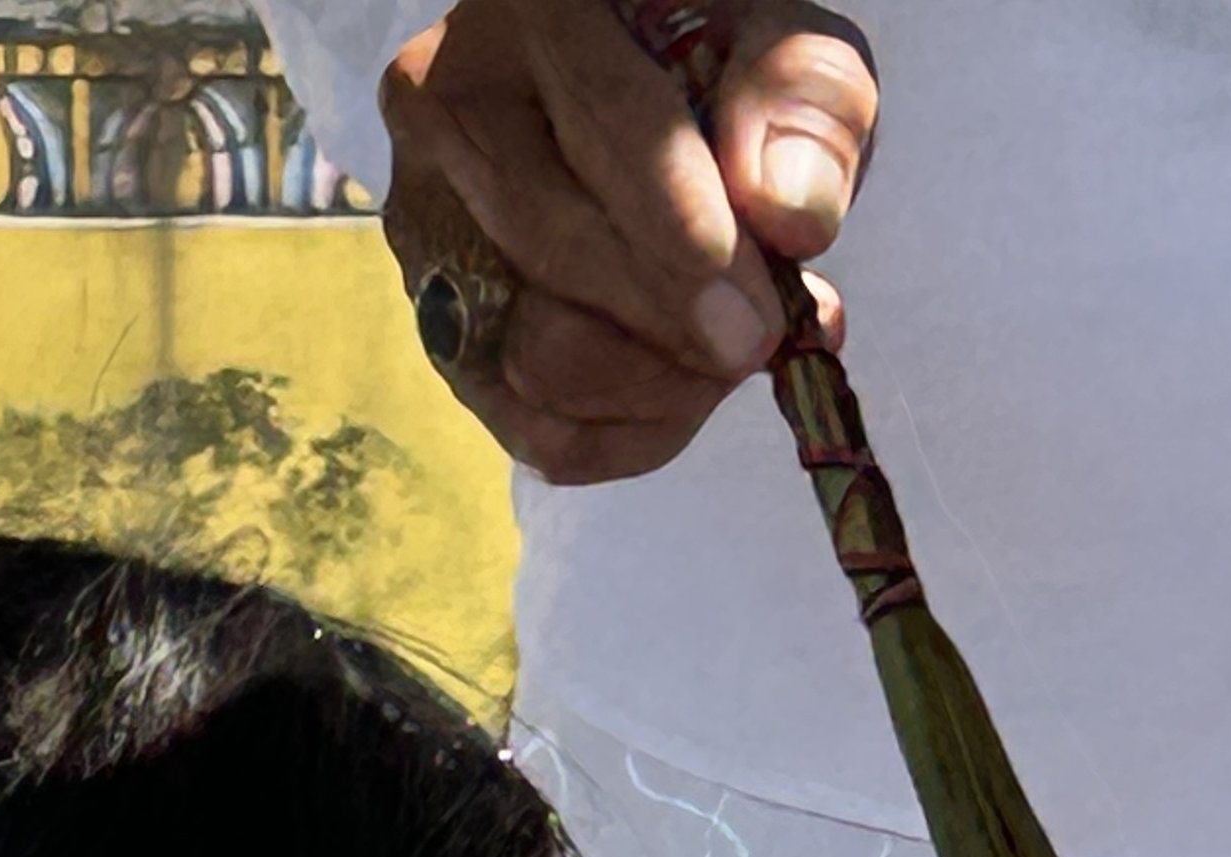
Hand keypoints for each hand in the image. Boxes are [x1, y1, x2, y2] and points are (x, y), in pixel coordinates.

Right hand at [381, 0, 877, 484]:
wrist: (631, 103)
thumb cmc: (709, 63)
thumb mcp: (777, 43)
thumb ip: (801, 97)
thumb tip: (790, 213)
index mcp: (532, 5)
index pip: (601, 126)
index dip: (681, 239)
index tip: (756, 322)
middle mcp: (447, 111)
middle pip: (554, 252)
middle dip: (672, 322)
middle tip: (756, 342)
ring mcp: (429, 228)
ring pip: (533, 356)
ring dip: (653, 387)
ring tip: (723, 358)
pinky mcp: (443, 328)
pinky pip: (528, 426)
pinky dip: (620, 438)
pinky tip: (681, 402)